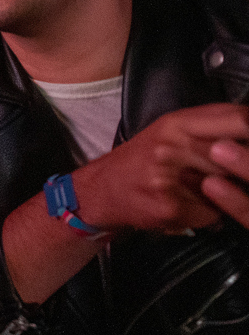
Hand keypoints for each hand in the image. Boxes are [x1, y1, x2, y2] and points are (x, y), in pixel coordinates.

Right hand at [74, 103, 248, 233]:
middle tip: (234, 173)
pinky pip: (213, 214)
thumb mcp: (171, 129)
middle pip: (238, 157)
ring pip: (229, 188)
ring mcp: (170, 177)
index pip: (240, 119)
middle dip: (242, 169)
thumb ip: (212, 124)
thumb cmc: (143, 158)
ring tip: (209, 189)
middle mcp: (172, 145)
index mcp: (176, 122)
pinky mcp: (170, 207)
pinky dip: (209, 214)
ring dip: (228, 194)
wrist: (101, 190)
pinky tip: (192, 207)